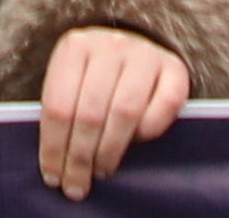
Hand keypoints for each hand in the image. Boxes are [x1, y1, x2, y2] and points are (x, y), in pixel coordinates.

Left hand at [34, 25, 189, 198]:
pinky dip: (148, 132)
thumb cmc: (93, 77)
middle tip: (77, 184)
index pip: (58, 106)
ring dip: (110, 150)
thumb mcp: (70, 83)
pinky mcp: (175, 67)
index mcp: (74, 46)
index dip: (54, 147)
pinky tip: (135, 143)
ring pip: (125, 112)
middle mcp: (110, 45)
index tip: (53, 177)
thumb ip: (62, 113)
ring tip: (101, 170)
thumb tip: (56, 165)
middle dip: (80, 156)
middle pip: (90, 112)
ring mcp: (144, 53)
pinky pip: (164, 107)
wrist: (132, 50)